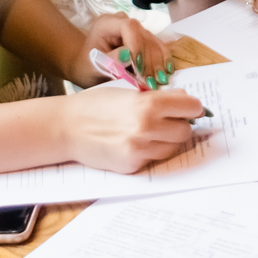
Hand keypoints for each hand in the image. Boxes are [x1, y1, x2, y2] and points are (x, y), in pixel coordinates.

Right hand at [59, 85, 207, 170]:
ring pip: (173, 147)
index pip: (191, 107)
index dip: (191, 107)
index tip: (188, 108)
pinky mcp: (133, 165)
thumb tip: (184, 98)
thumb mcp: (128, 92)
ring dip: (167, 140)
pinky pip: (154, 159)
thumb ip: (157, 97)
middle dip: (179, 125)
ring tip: (149, 132)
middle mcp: (148, 127)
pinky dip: (150, 152)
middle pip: (186, 130)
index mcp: (149, 103)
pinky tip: (134, 143)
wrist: (66, 127)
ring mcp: (140, 149)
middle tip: (167, 121)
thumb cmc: (95, 105)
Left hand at [85, 12, 170, 85]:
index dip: (137, 45)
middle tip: (152, 80)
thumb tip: (128, 55)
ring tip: (160, 81)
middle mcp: (123, 22)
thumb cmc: (88, 67)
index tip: (139, 67)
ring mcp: (135, 29)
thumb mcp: (94, 66)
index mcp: (106, 23)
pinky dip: (163, 60)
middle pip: (144, 35)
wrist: (88, 67)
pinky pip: (158, 46)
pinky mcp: (144, 38)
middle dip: (149, 59)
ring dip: (158, 62)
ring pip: (153, 42)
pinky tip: (167, 72)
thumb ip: (110, 60)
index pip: (128, 27)